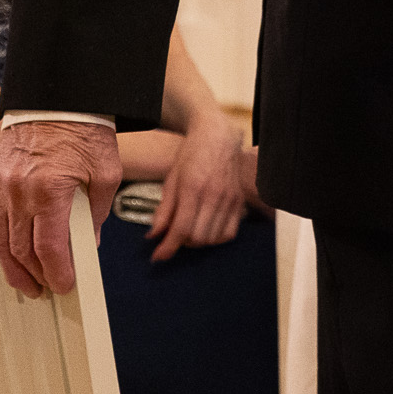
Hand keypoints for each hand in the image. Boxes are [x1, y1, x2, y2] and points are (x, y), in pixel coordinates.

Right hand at [0, 119, 121, 297]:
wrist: (56, 97)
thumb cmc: (83, 130)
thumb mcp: (106, 172)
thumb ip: (98, 213)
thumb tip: (89, 243)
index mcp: (50, 190)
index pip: (49, 249)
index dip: (56, 274)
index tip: (63, 285)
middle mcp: (19, 190)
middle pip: (20, 250)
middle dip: (34, 276)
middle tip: (45, 289)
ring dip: (11, 265)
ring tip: (25, 280)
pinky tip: (10, 249)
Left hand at [146, 115, 255, 261]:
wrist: (219, 136)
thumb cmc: (192, 155)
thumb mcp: (171, 179)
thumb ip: (163, 209)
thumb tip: (153, 235)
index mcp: (192, 187)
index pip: (180, 228)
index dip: (167, 247)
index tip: (157, 256)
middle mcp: (214, 195)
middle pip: (197, 237)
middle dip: (182, 243)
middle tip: (173, 235)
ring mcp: (229, 199)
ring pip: (213, 238)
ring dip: (198, 241)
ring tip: (189, 230)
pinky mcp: (239, 201)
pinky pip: (229, 233)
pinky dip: (216, 238)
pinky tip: (206, 229)